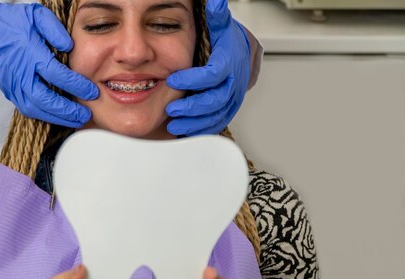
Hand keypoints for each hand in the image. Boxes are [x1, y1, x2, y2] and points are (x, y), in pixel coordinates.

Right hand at [0, 1, 98, 127]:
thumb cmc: (14, 24)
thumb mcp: (36, 16)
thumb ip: (54, 29)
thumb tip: (69, 46)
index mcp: (30, 54)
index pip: (56, 74)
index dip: (76, 85)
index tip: (92, 91)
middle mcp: (21, 74)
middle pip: (45, 99)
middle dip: (67, 110)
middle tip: (85, 115)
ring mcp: (14, 86)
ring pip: (36, 110)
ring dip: (57, 118)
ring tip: (76, 121)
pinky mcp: (11, 94)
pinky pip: (28, 110)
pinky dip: (45, 117)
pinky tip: (60, 118)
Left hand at [165, 0, 250, 135]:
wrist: (241, 56)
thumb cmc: (225, 42)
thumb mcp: (221, 27)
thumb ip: (216, 17)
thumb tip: (215, 1)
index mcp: (229, 64)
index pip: (213, 74)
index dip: (193, 79)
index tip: (172, 79)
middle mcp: (234, 84)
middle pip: (215, 99)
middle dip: (192, 107)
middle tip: (171, 109)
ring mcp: (231, 100)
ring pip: (216, 116)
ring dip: (195, 123)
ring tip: (174, 125)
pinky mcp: (227, 111)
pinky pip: (216, 124)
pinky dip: (200, 130)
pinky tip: (184, 132)